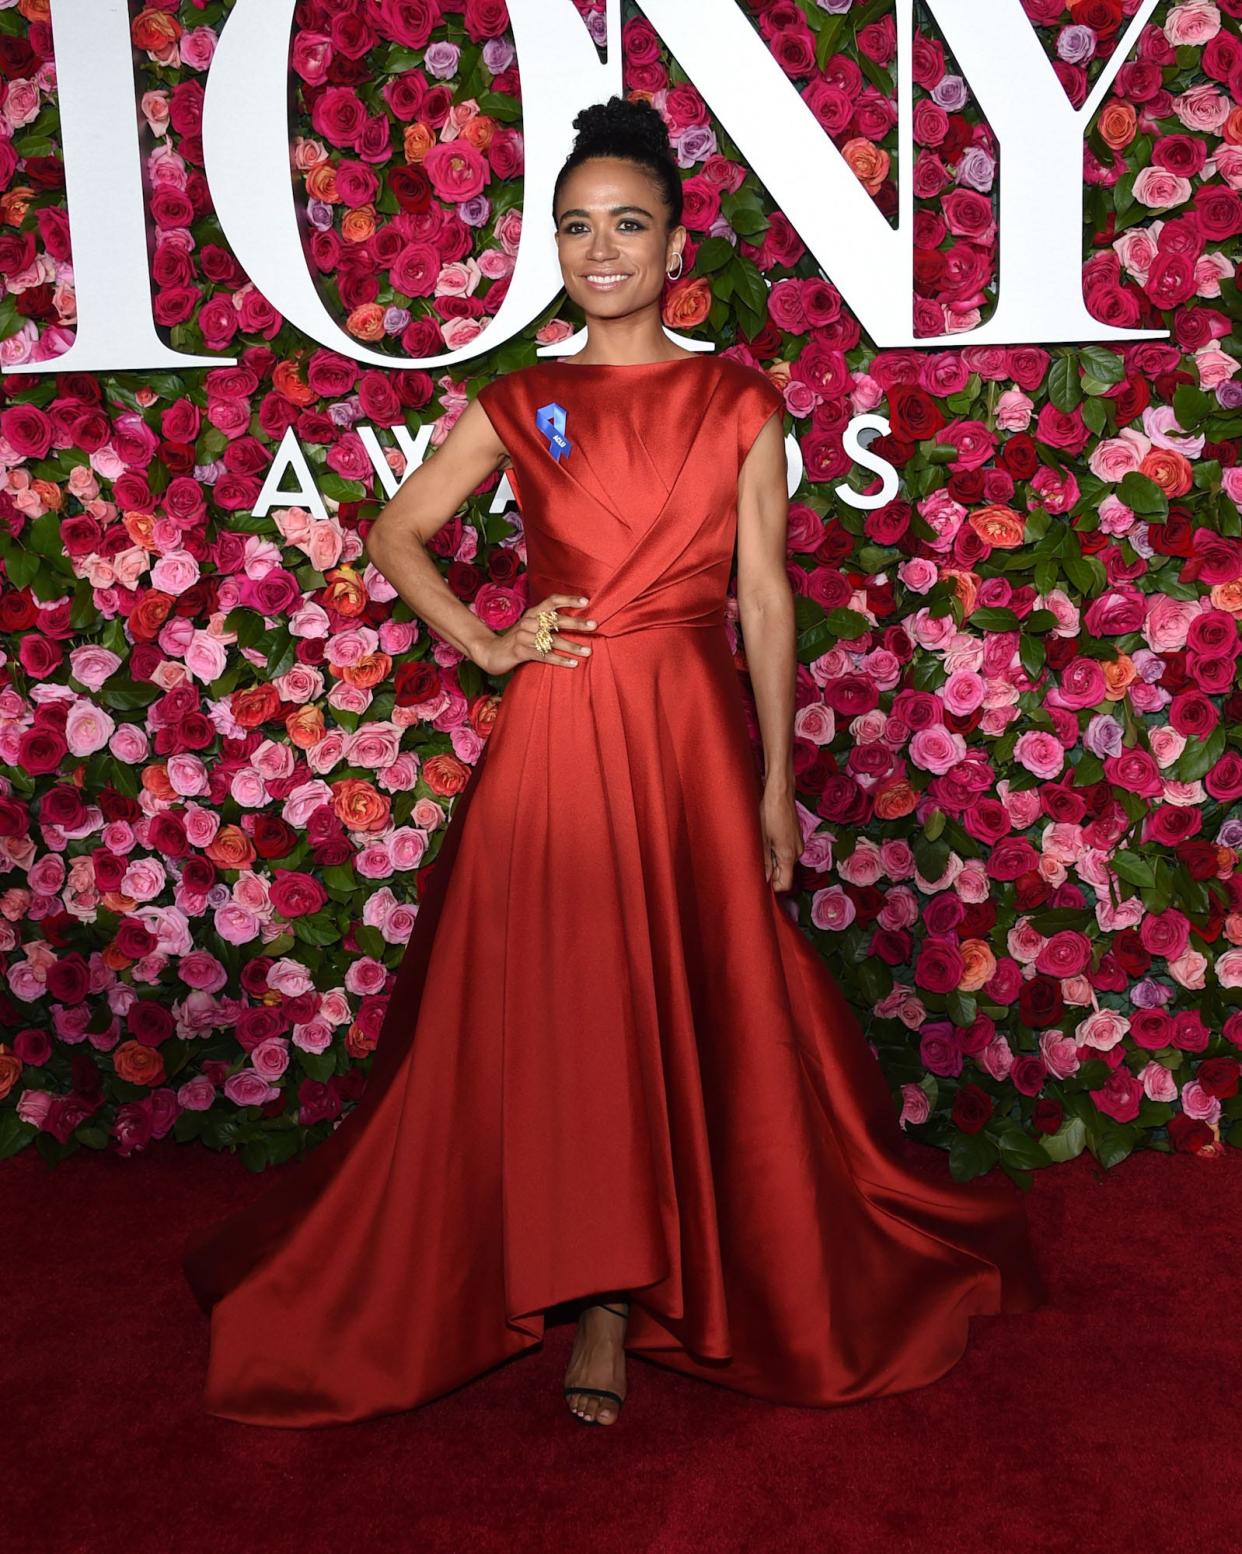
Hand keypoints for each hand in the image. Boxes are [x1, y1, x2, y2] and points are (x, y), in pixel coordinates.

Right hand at [475, 592, 597, 675]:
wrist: (490, 653)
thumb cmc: (517, 640)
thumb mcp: (530, 627)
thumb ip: (547, 623)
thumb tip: (575, 622)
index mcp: (532, 613)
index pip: (551, 601)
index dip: (568, 599)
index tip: (585, 601)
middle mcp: (528, 622)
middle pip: (554, 620)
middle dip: (576, 623)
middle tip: (594, 625)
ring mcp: (523, 637)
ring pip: (551, 641)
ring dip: (572, 646)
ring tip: (588, 651)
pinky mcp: (520, 652)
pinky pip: (543, 655)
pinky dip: (559, 660)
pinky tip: (572, 663)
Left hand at [760, 784, 801, 892]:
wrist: (780, 793)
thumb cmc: (769, 814)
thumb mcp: (762, 840)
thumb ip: (764, 862)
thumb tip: (764, 879)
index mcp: (789, 856)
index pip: (786, 884)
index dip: (773, 886)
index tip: (760, 880)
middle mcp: (798, 852)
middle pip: (786, 873)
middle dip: (772, 872)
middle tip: (757, 860)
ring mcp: (798, 844)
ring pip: (785, 861)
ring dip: (773, 860)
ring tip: (761, 847)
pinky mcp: (796, 837)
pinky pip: (787, 851)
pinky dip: (777, 851)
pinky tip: (768, 839)